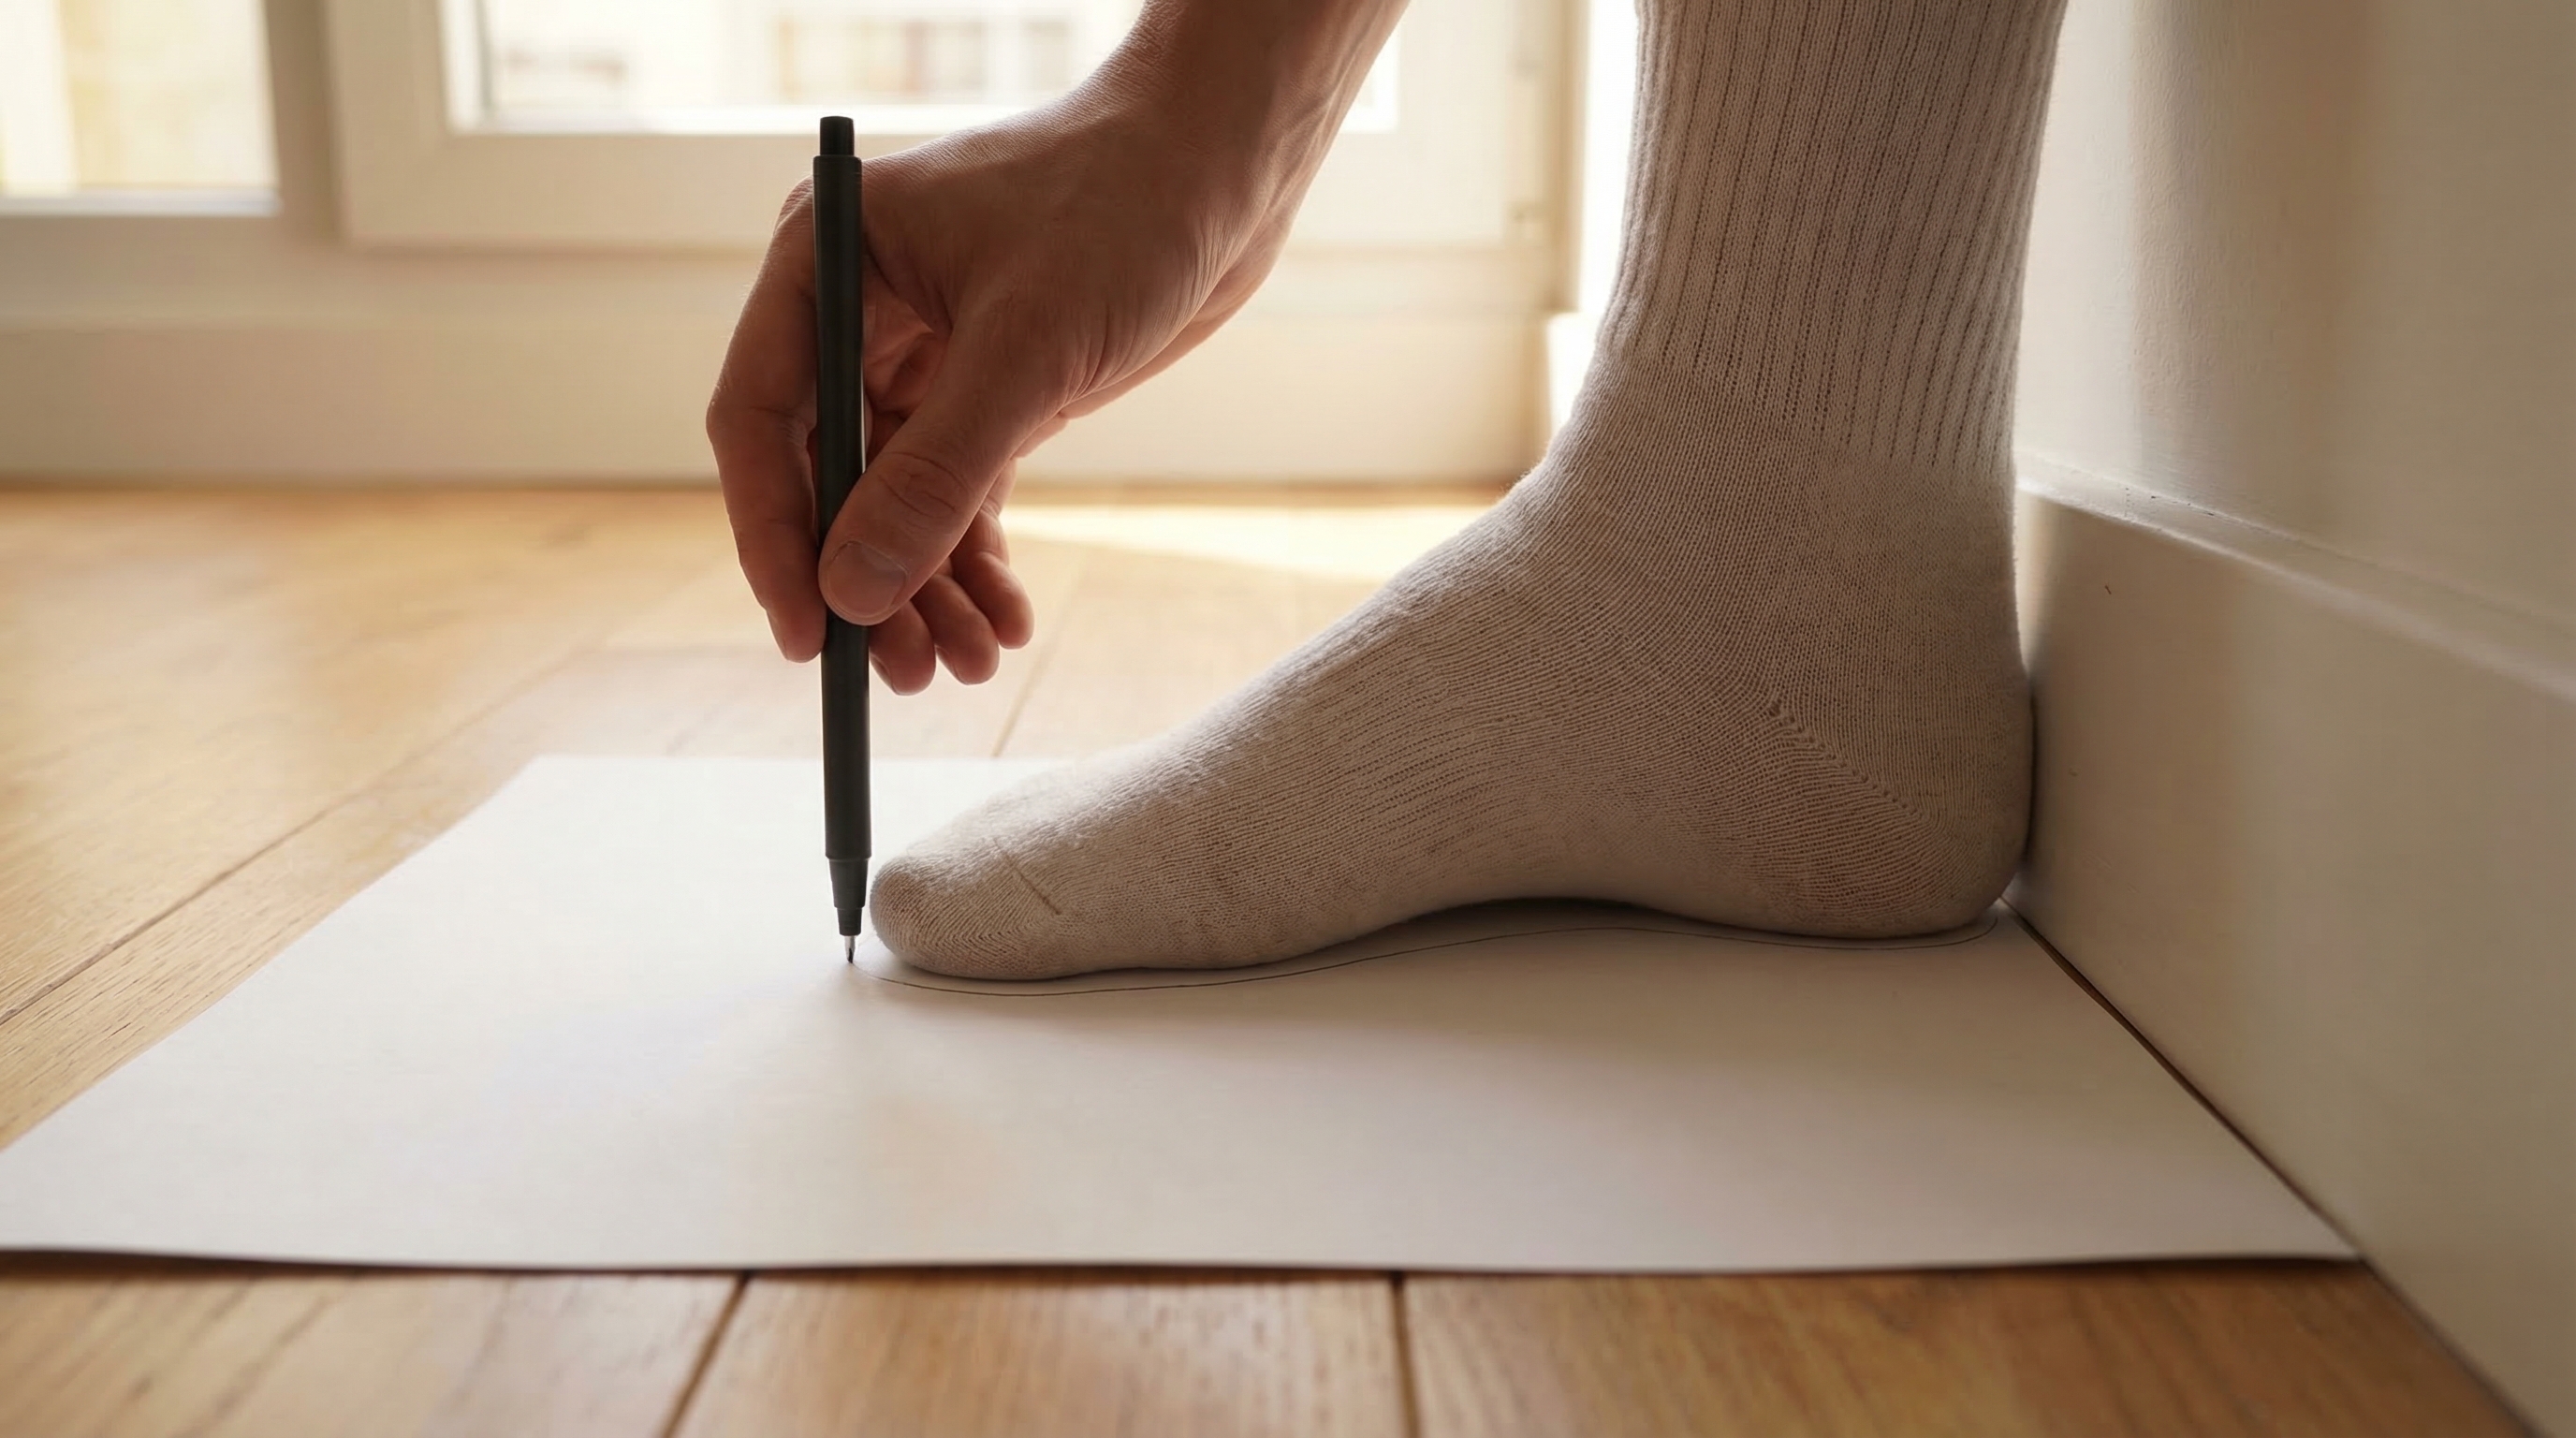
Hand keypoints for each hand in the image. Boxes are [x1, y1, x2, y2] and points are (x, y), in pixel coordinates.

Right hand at [707, 83, 1298, 690]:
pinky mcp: (988, 387)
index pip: (760, 420)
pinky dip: (976, 562)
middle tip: (904, 674)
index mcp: (827, 263)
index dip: (774, 536)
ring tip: (970, 665)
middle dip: (866, 579)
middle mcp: (857, 310)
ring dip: (925, 587)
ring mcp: (921, 352)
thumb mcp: (1027, 350)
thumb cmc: (1121, 207)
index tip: (806, 636)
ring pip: (895, 500)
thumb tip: (853, 592)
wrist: (1225, 163)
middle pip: (826, 477)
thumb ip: (936, 476)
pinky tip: (1005, 623)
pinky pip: (959, 494)